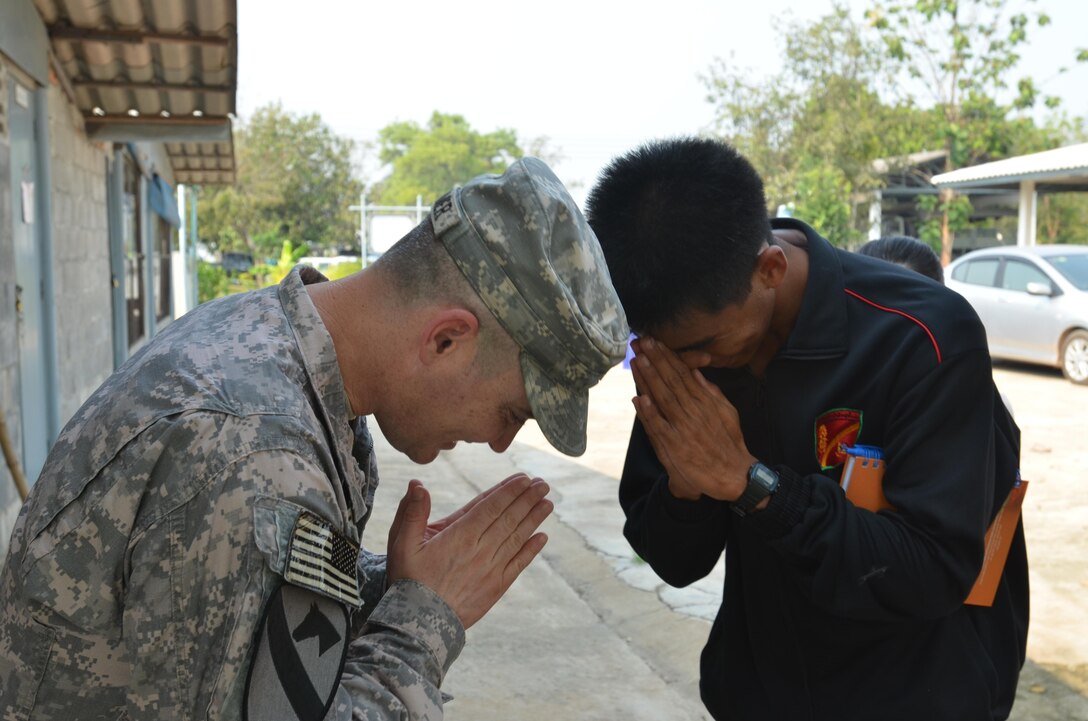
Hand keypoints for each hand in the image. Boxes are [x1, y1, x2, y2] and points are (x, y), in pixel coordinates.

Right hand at [385, 473, 552, 628]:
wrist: (420, 625)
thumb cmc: (408, 581)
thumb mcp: (402, 544)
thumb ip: (412, 513)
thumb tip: (418, 484)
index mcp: (460, 536)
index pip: (490, 506)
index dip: (508, 491)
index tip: (524, 478)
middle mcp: (480, 549)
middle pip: (508, 518)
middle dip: (527, 499)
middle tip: (543, 483)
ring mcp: (491, 569)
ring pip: (517, 538)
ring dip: (534, 519)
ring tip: (547, 503)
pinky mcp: (496, 587)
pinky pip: (518, 564)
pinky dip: (531, 549)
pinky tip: (542, 537)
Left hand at [631, 337, 755, 502]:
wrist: (733, 474)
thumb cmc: (729, 442)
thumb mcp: (726, 411)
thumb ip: (711, 391)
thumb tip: (696, 371)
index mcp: (705, 401)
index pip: (682, 374)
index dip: (667, 357)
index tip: (654, 342)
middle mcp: (693, 411)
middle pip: (670, 381)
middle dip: (654, 360)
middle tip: (640, 342)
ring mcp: (682, 428)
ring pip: (662, 399)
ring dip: (648, 379)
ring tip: (637, 361)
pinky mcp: (674, 446)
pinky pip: (659, 427)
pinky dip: (649, 413)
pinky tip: (639, 398)